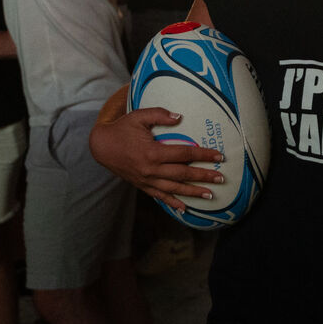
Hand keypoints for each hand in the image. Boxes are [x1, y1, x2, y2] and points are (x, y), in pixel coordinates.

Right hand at [89, 106, 223, 212]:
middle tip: (221, 178)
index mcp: (153, 152)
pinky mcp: (141, 185)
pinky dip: (172, 203)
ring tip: (210, 195)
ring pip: (174, 189)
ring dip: (193, 193)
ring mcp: (146, 180)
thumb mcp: (139, 116)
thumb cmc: (122, 129)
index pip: (185, 155)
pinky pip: (159, 196)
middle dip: (204, 177)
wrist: (101, 146)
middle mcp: (151, 169)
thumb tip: (180, 117)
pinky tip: (184, 208)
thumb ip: (160, 114)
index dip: (203, 155)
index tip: (219, 156)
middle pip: (183, 174)